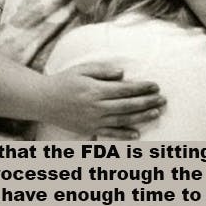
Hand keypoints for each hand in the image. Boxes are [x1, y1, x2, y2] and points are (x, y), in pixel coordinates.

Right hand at [45, 63, 165, 138]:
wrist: (43, 100)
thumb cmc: (62, 81)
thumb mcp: (81, 70)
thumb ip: (102, 70)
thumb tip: (123, 73)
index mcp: (95, 89)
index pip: (125, 89)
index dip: (142, 87)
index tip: (155, 85)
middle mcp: (96, 106)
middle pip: (128, 105)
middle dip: (147, 102)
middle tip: (162, 99)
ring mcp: (93, 119)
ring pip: (123, 119)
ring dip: (142, 117)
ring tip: (156, 113)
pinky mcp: (89, 129)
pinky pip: (110, 133)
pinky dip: (124, 135)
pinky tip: (137, 134)